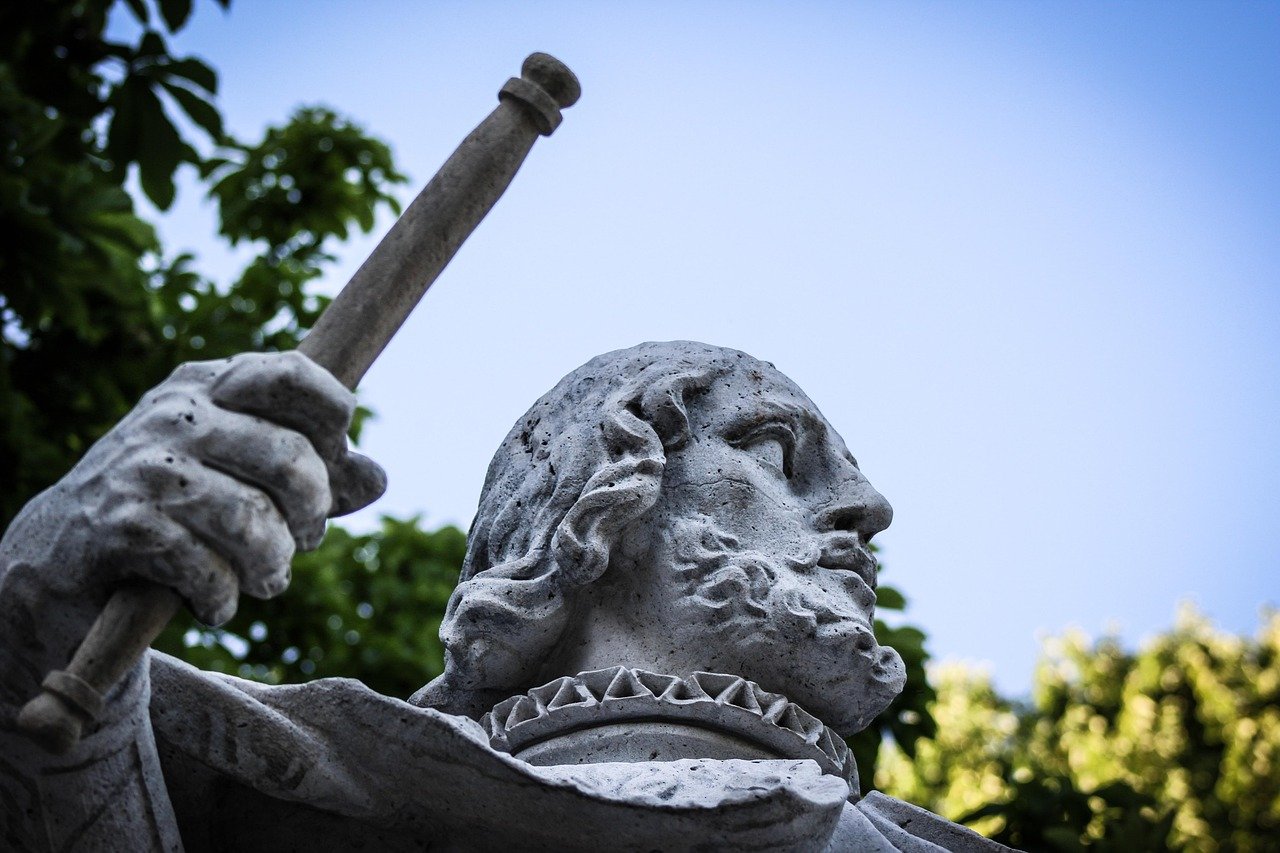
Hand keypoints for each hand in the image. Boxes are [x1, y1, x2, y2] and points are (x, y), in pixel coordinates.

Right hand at [1, 351, 384, 631]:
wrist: (61, 554)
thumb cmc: (173, 506)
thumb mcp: (240, 473)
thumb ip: (313, 473)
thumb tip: (378, 478)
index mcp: (210, 384)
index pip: (294, 373)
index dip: (334, 421)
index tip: (331, 464)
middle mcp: (176, 413)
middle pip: (291, 457)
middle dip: (312, 514)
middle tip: (305, 542)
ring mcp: (145, 466)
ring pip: (253, 519)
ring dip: (273, 566)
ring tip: (267, 581)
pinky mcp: (122, 525)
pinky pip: (206, 567)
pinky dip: (223, 598)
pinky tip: (216, 605)